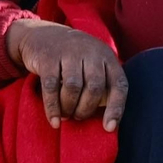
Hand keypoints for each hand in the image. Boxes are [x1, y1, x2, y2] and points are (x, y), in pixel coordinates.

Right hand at [5, 18, 127, 129]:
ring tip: (67, 117)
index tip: (109, 128)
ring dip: (69, 108)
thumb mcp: (94, 63)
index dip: (116, 108)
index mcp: (107, 57)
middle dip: (86, 109)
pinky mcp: (48, 58)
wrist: (43, 34)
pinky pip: (51, 87)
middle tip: (79, 117)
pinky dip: (53, 107)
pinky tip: (54, 120)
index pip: (118, 84)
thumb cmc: (75, 58)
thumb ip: (102, 84)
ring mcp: (69, 53)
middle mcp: (91, 53)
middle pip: (94, 88)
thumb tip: (107, 121)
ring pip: (73, 87)